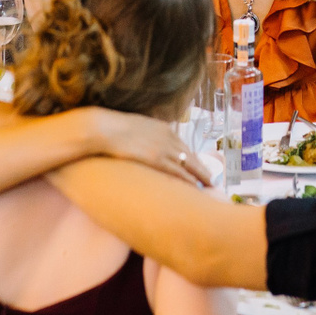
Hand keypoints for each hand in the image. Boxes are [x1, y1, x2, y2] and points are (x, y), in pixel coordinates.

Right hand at [79, 106, 213, 185]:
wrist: (104, 129)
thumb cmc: (112, 129)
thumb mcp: (134, 127)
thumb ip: (143, 136)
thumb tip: (142, 145)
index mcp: (162, 128)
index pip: (183, 144)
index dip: (192, 156)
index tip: (198, 164)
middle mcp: (168, 137)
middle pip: (191, 154)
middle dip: (202, 167)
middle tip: (212, 178)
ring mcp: (163, 148)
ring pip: (189, 163)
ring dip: (201, 175)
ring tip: (210, 184)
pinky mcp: (157, 159)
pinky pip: (178, 171)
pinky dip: (189, 179)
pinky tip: (196, 187)